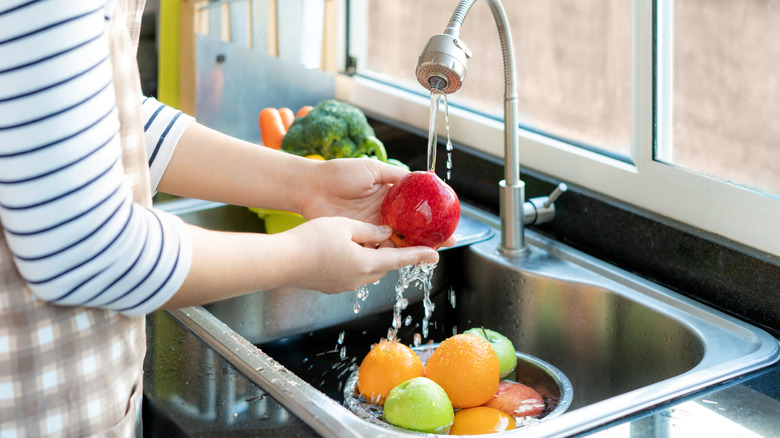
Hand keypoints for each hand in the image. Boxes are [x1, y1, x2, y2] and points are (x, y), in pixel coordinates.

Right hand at [283, 216, 438, 292]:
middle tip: (397, 238)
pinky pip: (351, 273)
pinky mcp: (331, 286)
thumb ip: (369, 230)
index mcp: (366, 263)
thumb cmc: (312, 240)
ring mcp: (344, 285)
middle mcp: (359, 278)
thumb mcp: (345, 226)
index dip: (419, 256)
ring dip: (372, 257)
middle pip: (384, 265)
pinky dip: (356, 261)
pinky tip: (344, 249)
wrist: (281, 262)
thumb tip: (385, 233)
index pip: (400, 259)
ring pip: (367, 269)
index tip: (436, 255)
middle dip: (391, 253)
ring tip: (368, 240)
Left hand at [296, 158, 457, 247]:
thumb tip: (420, 178)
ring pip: (396, 242)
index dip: (430, 217)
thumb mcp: (372, 169)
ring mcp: (370, 229)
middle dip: (427, 238)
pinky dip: (388, 254)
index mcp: (388, 198)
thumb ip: (395, 175)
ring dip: (411, 248)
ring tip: (427, 252)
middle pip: (409, 230)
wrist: (312, 187)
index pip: (414, 210)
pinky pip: (376, 249)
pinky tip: (402, 256)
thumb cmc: (339, 174)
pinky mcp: (358, 239)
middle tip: (445, 244)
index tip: (447, 222)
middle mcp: (382, 215)